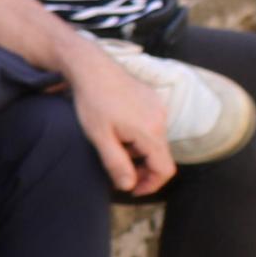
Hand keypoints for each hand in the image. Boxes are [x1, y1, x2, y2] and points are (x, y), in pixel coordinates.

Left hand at [57, 36, 173, 196]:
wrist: (90, 66)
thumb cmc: (92, 101)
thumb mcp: (99, 137)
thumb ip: (116, 163)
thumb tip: (129, 187)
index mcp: (150, 131)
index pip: (165, 169)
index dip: (151, 185)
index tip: (133, 190)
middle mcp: (161, 119)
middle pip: (162, 156)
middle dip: (144, 169)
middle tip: (122, 174)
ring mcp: (158, 107)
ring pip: (156, 141)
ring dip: (141, 152)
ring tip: (116, 149)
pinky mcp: (152, 99)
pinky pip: (153, 125)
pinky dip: (140, 136)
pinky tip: (120, 131)